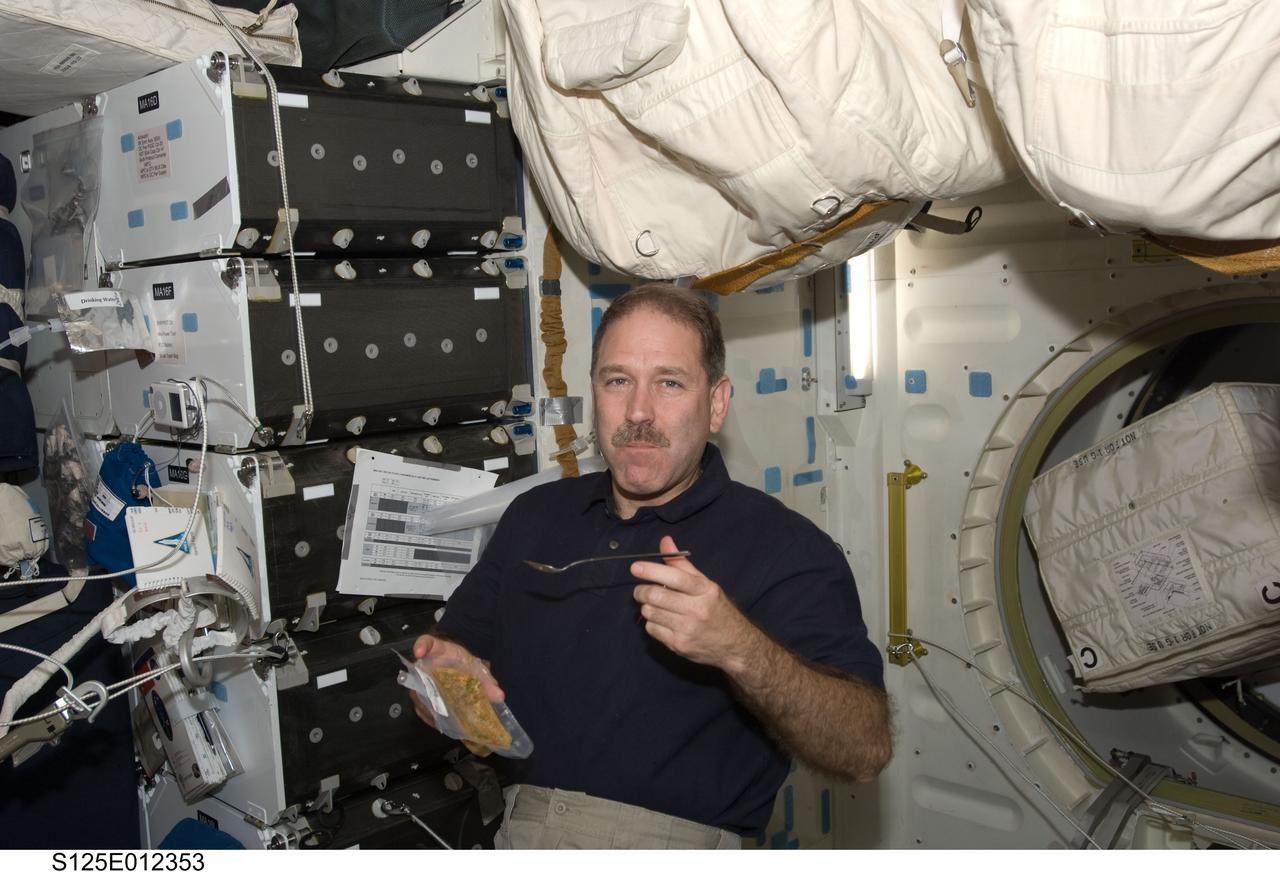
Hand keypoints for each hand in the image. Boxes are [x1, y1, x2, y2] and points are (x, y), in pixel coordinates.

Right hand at [407, 634, 504, 730]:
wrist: (461, 672)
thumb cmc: (466, 666)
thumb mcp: (478, 670)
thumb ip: (487, 682)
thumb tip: (499, 696)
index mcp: (439, 651)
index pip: (427, 642)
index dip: (421, 645)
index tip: (419, 652)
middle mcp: (425, 665)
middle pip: (418, 675)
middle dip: (426, 689)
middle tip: (438, 701)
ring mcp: (421, 681)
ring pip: (418, 694)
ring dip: (429, 706)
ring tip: (444, 717)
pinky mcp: (421, 697)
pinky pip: (421, 707)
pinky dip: (430, 716)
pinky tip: (441, 722)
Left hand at [631, 535, 759, 671]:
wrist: (735, 645)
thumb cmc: (717, 610)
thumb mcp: (706, 585)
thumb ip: (682, 564)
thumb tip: (665, 542)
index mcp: (705, 591)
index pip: (675, 577)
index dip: (652, 571)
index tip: (636, 567)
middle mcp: (697, 610)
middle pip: (657, 596)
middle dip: (641, 591)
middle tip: (640, 590)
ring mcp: (687, 629)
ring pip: (650, 612)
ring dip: (647, 606)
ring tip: (655, 605)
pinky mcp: (679, 645)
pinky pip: (652, 629)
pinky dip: (651, 622)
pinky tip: (662, 621)